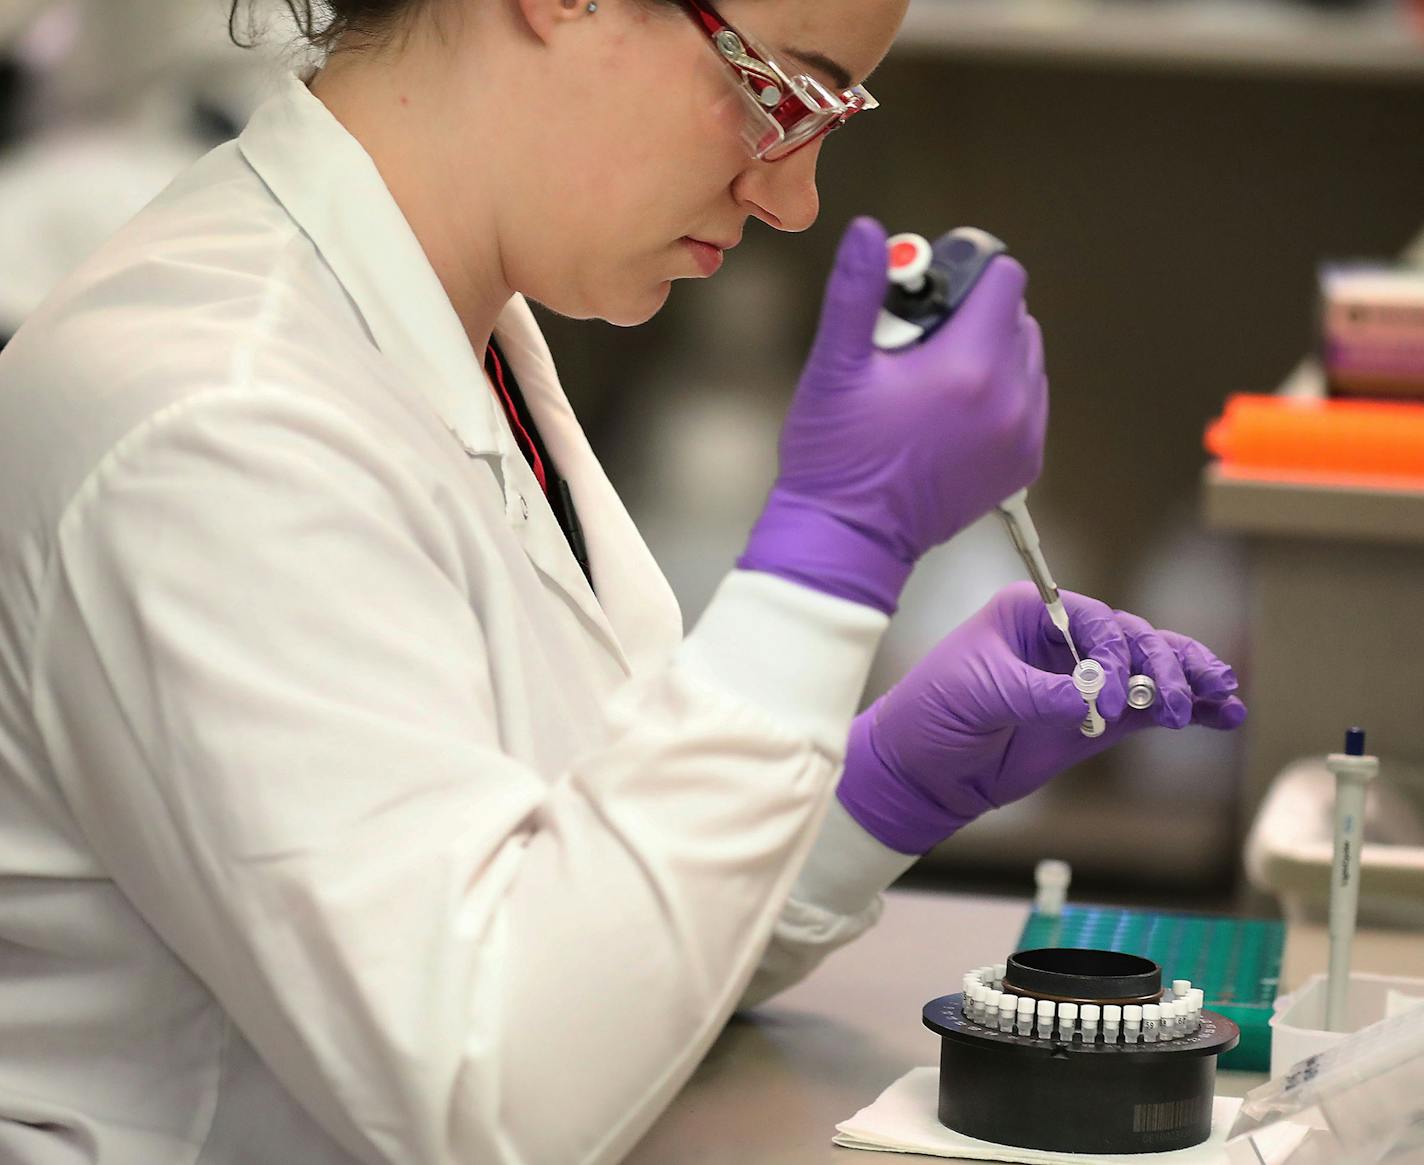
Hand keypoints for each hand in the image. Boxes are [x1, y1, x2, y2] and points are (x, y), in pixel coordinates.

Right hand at [738, 217, 1047, 613]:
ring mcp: (1021, 435)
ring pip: (1025, 358)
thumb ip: (856, 291)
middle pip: (1015, 317)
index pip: (1003, 279)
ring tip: (930, 383)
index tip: (925, 293)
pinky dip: (998, 395)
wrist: (849, 538)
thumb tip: (869, 231)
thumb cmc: (836, 457)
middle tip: (915, 346)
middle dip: (970, 316)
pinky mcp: (1022, 464)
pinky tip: (947, 413)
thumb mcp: (834, 367)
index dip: (964, 273)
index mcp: (968, 368)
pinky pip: (1027, 402)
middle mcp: (1009, 400)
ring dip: (988, 354)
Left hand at [836, 583, 1247, 853]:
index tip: (1107, 701)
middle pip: (1134, 639)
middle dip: (1163, 667)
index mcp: (1031, 612)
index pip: (1094, 617)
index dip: (1113, 653)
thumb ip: (1038, 693)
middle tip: (1173, 705)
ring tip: (1225, 698)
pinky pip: (1147, 708)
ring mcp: (1085, 678)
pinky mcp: (1096, 719)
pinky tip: (1222, 713)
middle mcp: (1064, 638)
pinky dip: (1185, 709)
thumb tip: (1092, 701)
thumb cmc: (935, 714)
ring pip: (1151, 669)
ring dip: (1189, 681)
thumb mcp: (979, 693)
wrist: (923, 770)